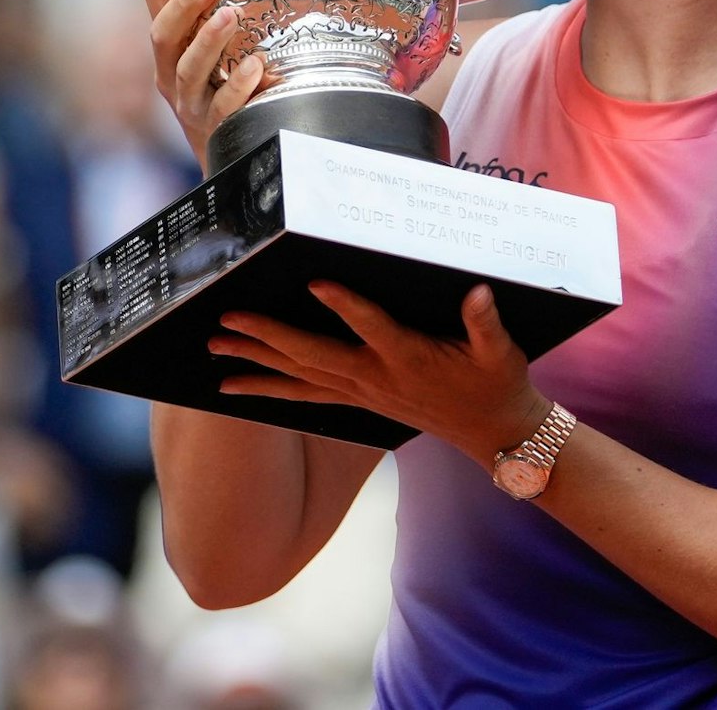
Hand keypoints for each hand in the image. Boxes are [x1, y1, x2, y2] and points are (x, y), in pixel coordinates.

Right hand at [138, 0, 267, 162]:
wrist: (229, 160)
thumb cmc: (222, 94)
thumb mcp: (214, 48)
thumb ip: (218, 10)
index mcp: (170, 43)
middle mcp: (171, 71)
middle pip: (162, 33)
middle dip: (182, 4)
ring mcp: (189, 102)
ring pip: (187, 70)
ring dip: (208, 39)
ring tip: (231, 15)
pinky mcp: (212, 130)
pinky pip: (222, 108)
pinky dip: (239, 87)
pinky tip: (256, 68)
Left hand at [209, 280, 550, 466]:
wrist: (492, 433)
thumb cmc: (496, 384)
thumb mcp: (501, 352)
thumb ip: (486, 323)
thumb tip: (479, 295)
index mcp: (410, 358)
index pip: (373, 328)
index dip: (346, 306)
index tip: (316, 283)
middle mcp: (377, 378)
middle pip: (314, 357)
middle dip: (269, 337)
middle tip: (229, 318)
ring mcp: (362, 393)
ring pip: (300, 377)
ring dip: (256, 362)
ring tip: (215, 348)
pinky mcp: (357, 400)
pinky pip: (303, 396)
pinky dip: (266, 390)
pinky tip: (233, 388)